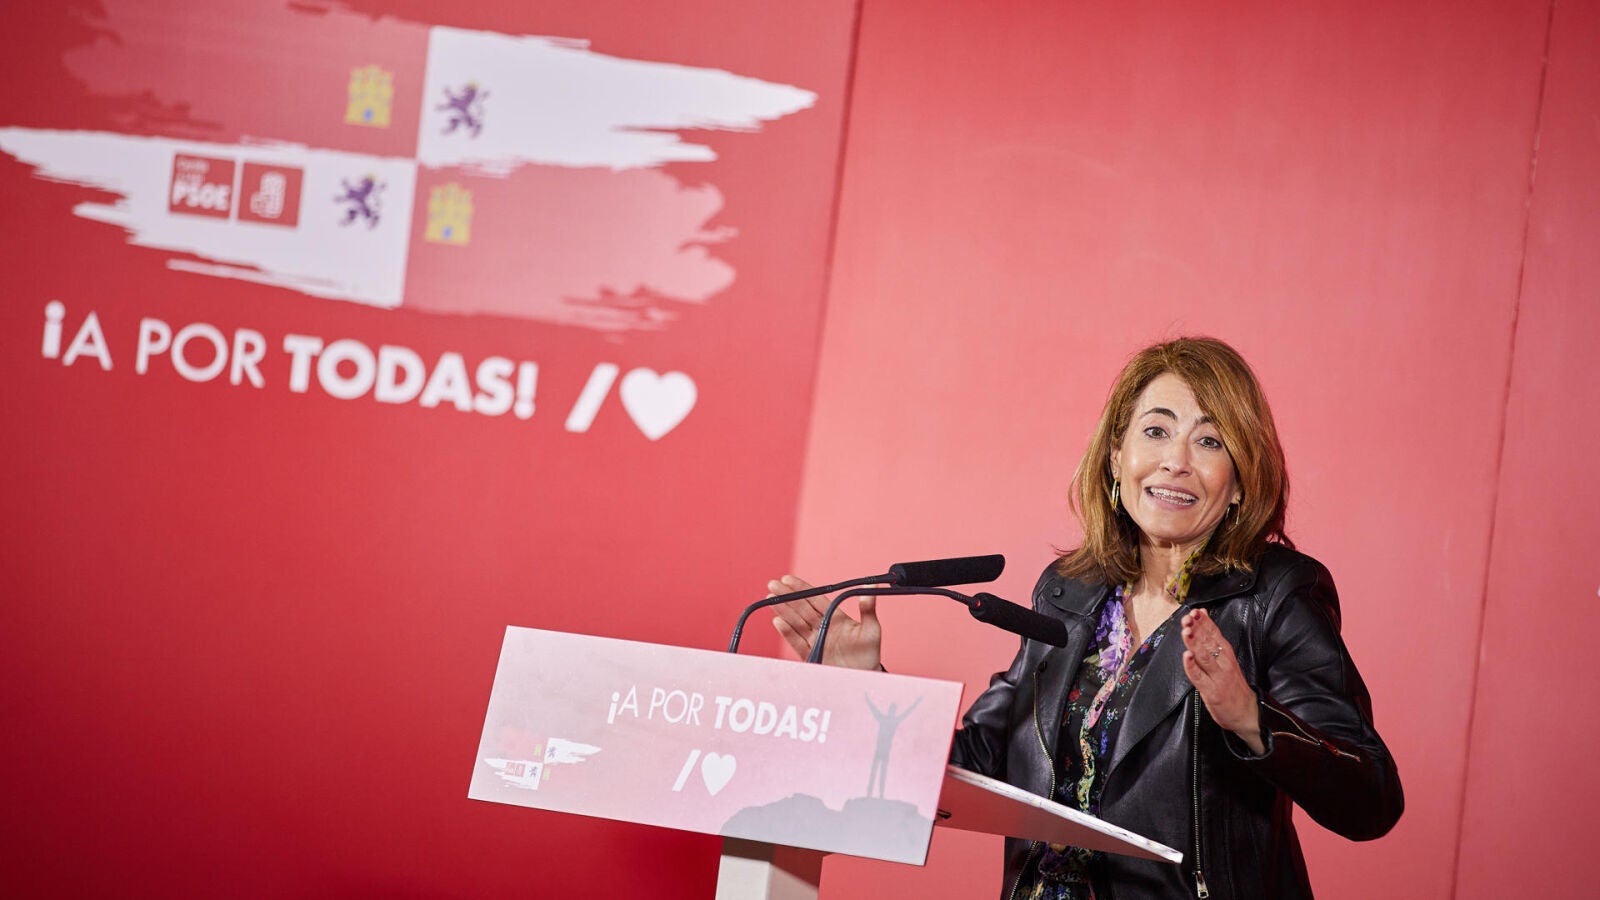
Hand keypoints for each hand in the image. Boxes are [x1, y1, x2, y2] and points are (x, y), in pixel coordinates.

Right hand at [766, 575, 881, 669]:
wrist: (864, 678)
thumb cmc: (869, 653)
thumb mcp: (871, 628)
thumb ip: (868, 607)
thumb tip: (870, 583)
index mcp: (835, 617)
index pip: (815, 599)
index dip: (802, 589)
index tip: (788, 579)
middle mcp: (823, 627)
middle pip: (802, 608)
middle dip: (787, 596)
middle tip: (773, 585)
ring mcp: (816, 640)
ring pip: (796, 622)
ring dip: (783, 610)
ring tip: (770, 599)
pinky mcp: (812, 655)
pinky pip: (797, 642)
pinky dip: (788, 632)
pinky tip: (778, 622)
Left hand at [1181, 608, 1263, 753]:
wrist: (1247, 713)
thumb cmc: (1233, 686)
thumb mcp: (1227, 660)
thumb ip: (1214, 641)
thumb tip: (1203, 618)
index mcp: (1227, 654)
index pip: (1215, 634)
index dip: (1204, 622)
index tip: (1195, 611)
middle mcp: (1224, 663)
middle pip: (1209, 643)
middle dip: (1197, 629)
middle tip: (1188, 618)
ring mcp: (1217, 677)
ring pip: (1204, 656)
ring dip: (1194, 643)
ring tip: (1186, 631)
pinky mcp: (1211, 691)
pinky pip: (1199, 677)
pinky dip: (1192, 666)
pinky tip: (1187, 656)